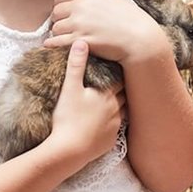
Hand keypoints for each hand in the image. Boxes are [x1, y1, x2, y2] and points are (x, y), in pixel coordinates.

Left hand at [45, 0, 167, 63]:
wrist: (140, 38)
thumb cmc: (130, 20)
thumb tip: (77, 3)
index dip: (61, 6)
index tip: (64, 15)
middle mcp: (81, 6)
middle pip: (56, 12)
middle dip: (59, 21)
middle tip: (66, 29)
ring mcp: (79, 24)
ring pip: (55, 28)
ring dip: (59, 34)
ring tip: (68, 38)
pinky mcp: (79, 41)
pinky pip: (55, 42)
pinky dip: (53, 45)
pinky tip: (55, 46)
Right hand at [46, 40, 125, 163]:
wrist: (68, 150)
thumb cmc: (68, 118)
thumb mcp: (70, 88)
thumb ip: (76, 64)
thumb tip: (81, 42)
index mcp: (107, 95)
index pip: (120, 79)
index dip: (120, 73)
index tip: (122, 67)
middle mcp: (116, 109)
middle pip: (124, 95)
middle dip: (123, 89)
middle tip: (121, 82)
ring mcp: (115, 126)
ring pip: (123, 112)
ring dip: (120, 107)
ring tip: (116, 103)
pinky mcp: (110, 142)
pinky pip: (116, 130)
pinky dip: (113, 125)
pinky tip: (108, 124)